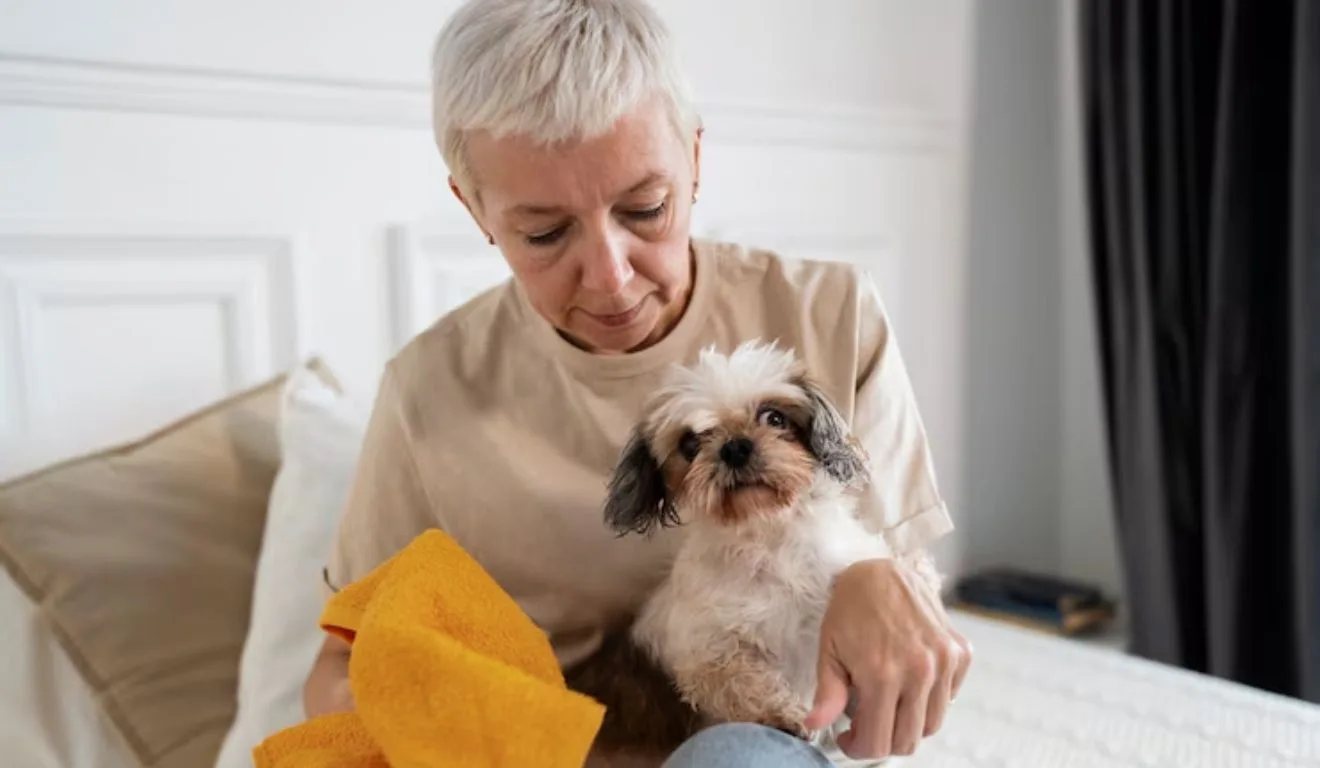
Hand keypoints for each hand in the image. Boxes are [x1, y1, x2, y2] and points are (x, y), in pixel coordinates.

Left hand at [803, 558, 971, 758]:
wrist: (880, 570)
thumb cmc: (849, 610)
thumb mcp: (829, 650)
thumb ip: (828, 694)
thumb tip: (814, 725)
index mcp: (882, 674)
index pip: (878, 742)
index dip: (859, 750)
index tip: (848, 740)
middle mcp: (919, 671)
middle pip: (909, 740)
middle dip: (883, 740)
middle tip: (865, 723)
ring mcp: (944, 661)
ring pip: (932, 724)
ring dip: (908, 723)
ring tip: (886, 701)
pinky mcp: (960, 652)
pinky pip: (950, 697)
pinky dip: (930, 699)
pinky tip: (909, 681)